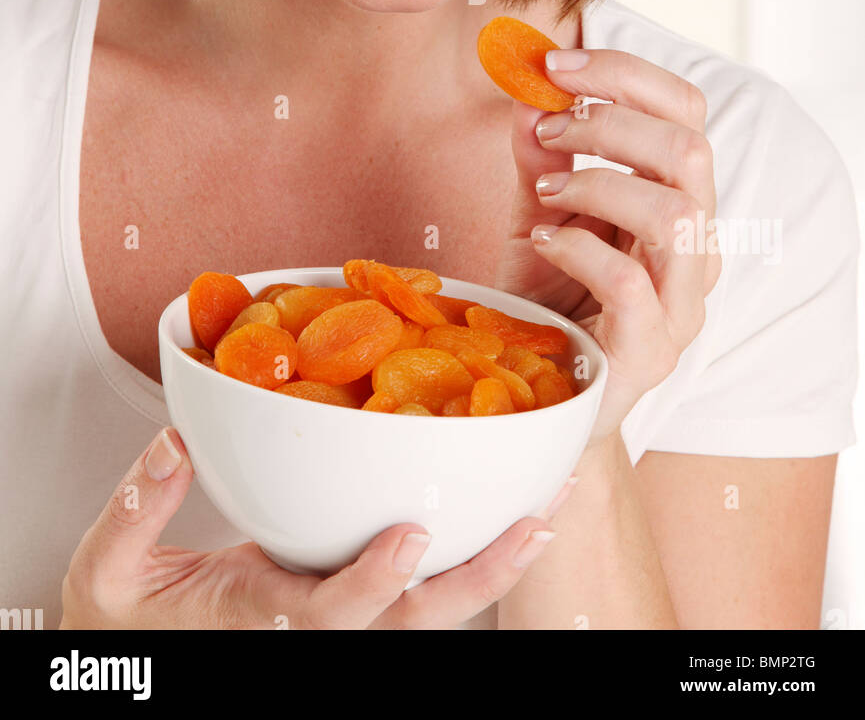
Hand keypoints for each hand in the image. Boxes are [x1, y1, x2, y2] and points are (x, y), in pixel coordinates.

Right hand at [59, 427, 569, 629]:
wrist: (133, 647)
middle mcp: (313, 626)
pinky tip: (506, 510)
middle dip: (478, 580)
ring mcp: (335, 616)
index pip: (328, 614)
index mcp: (261, 620)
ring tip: (547, 508)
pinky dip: (467, 552)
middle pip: (410, 622)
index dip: (372, 582)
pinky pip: (414, 588)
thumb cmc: (123, 615)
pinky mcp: (343, 598)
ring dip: (491, 563)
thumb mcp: (108, 565)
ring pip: (427, 610)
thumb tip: (175, 439)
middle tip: (536, 527)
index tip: (409, 537)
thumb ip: (139, 505)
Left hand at [496, 48, 720, 446]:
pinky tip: (542, 244)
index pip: (686, 113)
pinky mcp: (651, 351)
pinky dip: (579, 247)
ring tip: (545, 190)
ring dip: (599, 181)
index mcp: (677, 202)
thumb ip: (537, 157)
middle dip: (611, 120)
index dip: (626, 74)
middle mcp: (695, 250)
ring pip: (677, 213)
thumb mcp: (533, 213)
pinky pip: (630, 282)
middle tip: (549, 126)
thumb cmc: (546, 302)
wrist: (540, 397)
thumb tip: (529, 94)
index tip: (556, 64)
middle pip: (690, 151)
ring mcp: (681, 305)